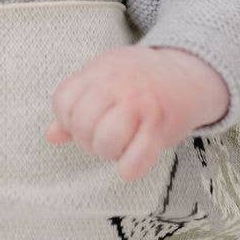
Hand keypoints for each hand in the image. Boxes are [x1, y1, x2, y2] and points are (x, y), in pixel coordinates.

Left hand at [45, 45, 229, 181]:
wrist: (188, 73)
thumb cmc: (141, 80)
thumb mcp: (105, 78)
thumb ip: (78, 102)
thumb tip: (51, 134)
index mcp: (100, 71)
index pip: (63, 101)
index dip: (66, 120)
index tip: (82, 124)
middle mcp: (117, 84)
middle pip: (82, 123)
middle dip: (87, 141)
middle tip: (101, 140)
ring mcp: (140, 104)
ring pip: (105, 140)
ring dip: (107, 153)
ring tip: (117, 148)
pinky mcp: (161, 125)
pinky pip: (136, 157)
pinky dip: (129, 168)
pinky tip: (130, 166)